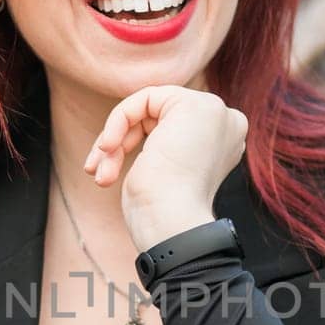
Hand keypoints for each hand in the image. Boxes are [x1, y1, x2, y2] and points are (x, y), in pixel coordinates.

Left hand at [84, 85, 248, 249]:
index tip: (106, 173)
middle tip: (99, 173)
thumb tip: (150, 139)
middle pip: (155, 116)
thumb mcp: (161, 172)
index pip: (167, 126)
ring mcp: (214, 112)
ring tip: (100, 172)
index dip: (133, 143)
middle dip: (120, 142)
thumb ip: (162, 146)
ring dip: (115, 141)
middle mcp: (226, 125)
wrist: (173, 225)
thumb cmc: (161, 213)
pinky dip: (118, 122)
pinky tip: (107, 149)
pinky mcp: (196, 104)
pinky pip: (143, 99)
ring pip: (146, 108)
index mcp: (223, 143)